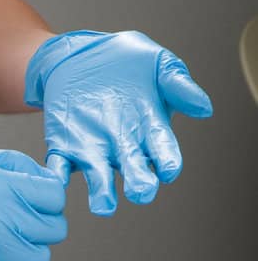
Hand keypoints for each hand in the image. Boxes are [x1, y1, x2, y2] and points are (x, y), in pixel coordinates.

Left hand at [24, 30, 212, 213]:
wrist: (79, 54)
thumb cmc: (126, 61)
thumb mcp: (158, 64)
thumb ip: (179, 84)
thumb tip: (204, 108)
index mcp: (151, 129)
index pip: (164, 150)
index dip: (167, 161)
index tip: (169, 170)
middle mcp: (124, 146)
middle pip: (135, 170)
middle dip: (139, 183)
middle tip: (140, 192)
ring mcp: (93, 149)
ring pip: (99, 177)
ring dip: (102, 192)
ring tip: (104, 205)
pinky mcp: (63, 146)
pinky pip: (58, 166)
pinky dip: (56, 177)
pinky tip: (56, 183)